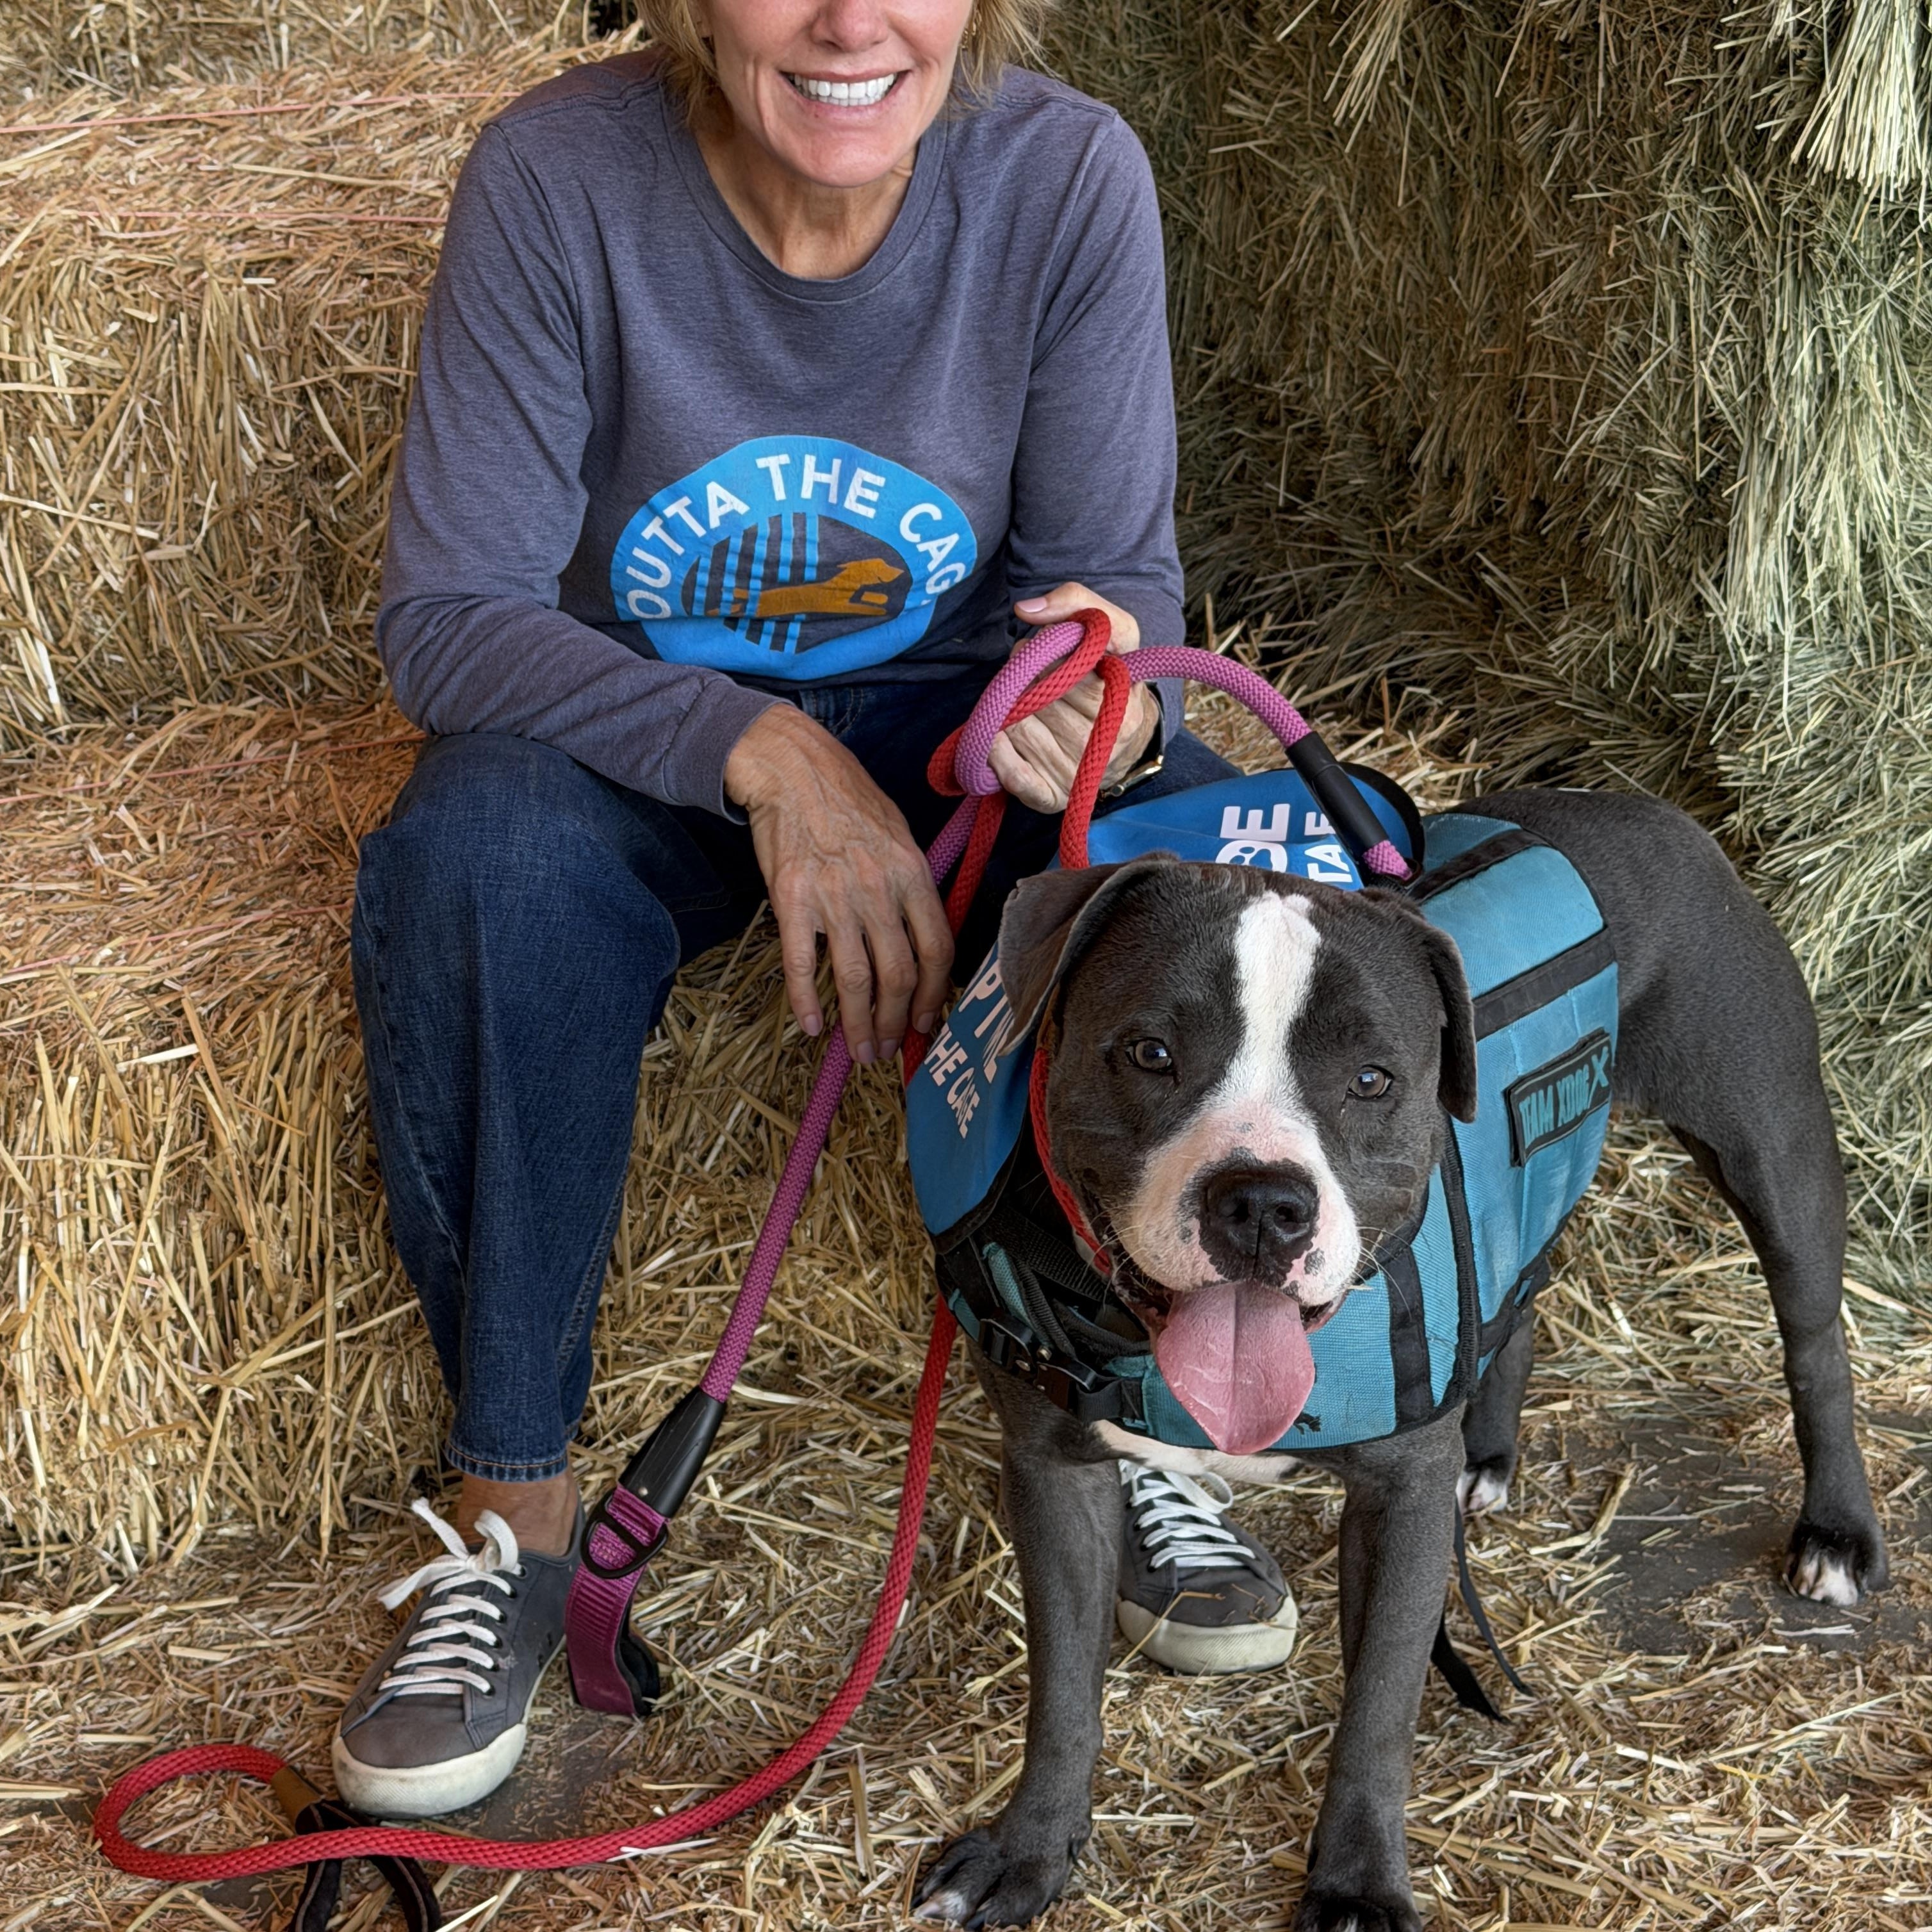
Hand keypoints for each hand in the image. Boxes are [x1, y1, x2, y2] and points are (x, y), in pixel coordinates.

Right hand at [725, 703, 952, 1063]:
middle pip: (900, 975)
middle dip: (896, 1022)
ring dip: (858, 1024)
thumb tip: (921, 935)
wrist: (791, 767)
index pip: (938, 949)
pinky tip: (812, 1026)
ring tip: (858, 1050)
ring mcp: (835, 897)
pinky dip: (807, 1002)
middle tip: (887, 1049)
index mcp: (912, 874)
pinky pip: (802, 964)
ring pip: (855, 978)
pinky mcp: (791, 900)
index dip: (936, 995)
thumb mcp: (899, 833)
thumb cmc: (847, 798)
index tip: (927, 1022)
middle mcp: (879, 890)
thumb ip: (911, 885)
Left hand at [992, 583, 1159, 813]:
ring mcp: (1080, 771)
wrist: (1126, 738)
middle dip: (1024, 681)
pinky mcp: (1055, 796)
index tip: (1050, 654)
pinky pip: (1012, 774)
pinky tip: (1003, 740)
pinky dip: (997, 753)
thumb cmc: (1111, 676)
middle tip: (1038, 682)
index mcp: (1122, 694)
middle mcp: (1105, 738)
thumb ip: (1076, 601)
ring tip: (1033, 709)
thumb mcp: (1112, 628)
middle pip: (1032, 696)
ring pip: (1015, 727)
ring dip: (1010, 712)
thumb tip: (1025, 610)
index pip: (1061, 665)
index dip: (1045, 656)